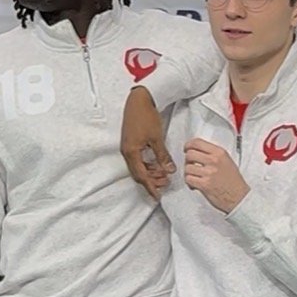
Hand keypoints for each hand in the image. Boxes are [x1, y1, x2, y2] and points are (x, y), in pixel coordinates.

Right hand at [121, 86, 173, 200]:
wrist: (139, 100)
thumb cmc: (146, 116)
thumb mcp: (156, 138)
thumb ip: (162, 156)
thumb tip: (170, 170)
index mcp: (131, 152)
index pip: (141, 176)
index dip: (150, 187)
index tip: (158, 196)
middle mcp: (127, 152)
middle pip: (138, 174)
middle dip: (151, 181)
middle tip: (165, 184)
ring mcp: (127, 147)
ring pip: (138, 167)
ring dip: (150, 173)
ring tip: (164, 174)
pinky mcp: (130, 142)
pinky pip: (138, 159)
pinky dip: (147, 164)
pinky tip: (157, 164)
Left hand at [183, 139, 249, 213]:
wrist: (239, 197)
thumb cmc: (234, 182)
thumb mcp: (227, 161)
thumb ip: (213, 154)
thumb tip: (198, 150)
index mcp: (220, 153)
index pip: (197, 142)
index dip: (188, 145)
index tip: (187, 149)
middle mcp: (214, 161)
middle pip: (190, 154)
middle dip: (187, 160)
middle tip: (190, 165)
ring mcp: (209, 172)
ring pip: (187, 167)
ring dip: (188, 173)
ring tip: (194, 177)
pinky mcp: (205, 184)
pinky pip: (188, 179)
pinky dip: (189, 182)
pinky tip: (195, 184)